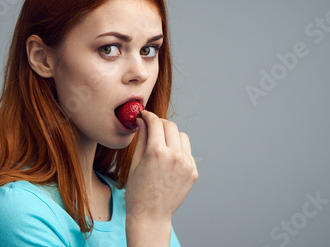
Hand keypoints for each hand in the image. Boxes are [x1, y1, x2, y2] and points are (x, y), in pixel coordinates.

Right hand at [125, 110, 197, 234]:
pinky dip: (179, 150)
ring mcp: (187, 164)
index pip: (156, 123)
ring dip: (171, 136)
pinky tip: (168, 160)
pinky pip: (187, 152)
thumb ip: (141, 139)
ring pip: (182, 136)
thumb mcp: (135, 162)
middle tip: (152, 127)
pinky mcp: (193, 172)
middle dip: (160, 123)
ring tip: (161, 144)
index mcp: (157, 152)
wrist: (151, 215)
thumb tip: (142, 122)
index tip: (145, 115)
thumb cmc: (138, 191)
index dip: (149, 116)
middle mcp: (175, 156)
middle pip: (171, 126)